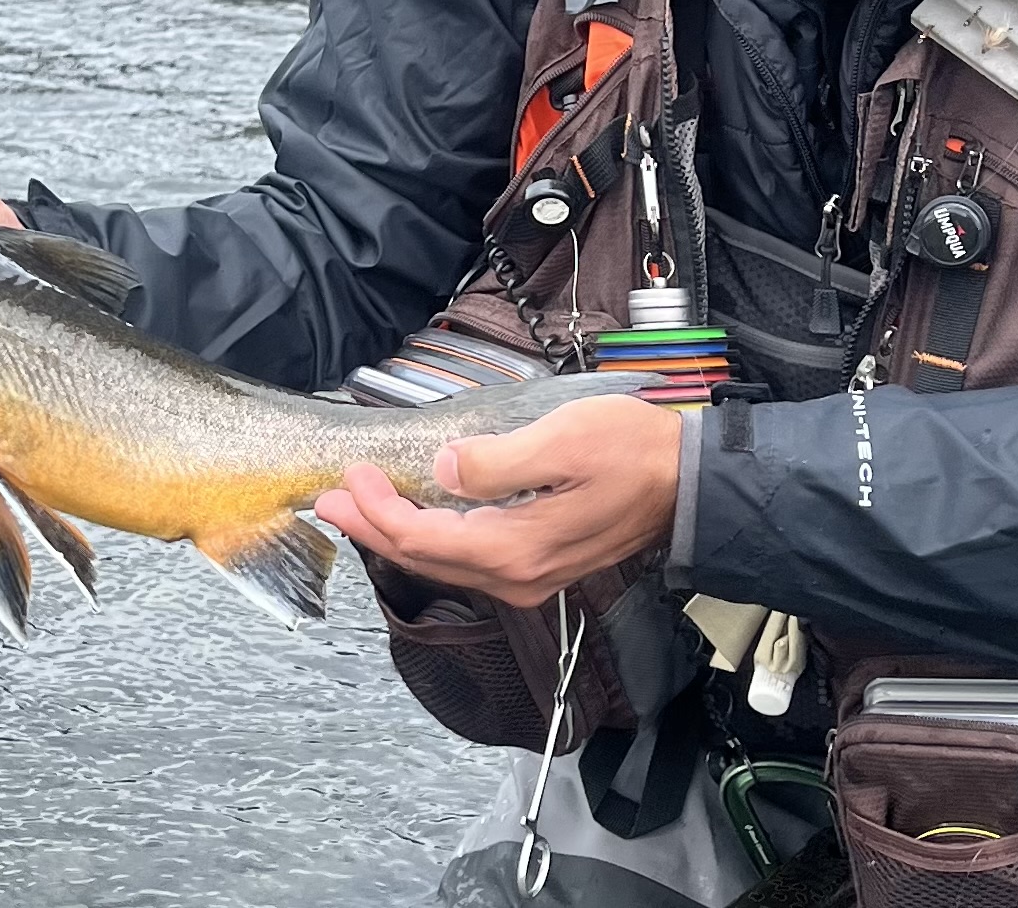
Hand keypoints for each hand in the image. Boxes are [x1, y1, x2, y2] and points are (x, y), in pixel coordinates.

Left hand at [314, 395, 681, 609]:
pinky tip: (420, 519)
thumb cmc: (631, 454)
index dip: (378, 511)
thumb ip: (496, 462)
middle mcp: (518, 576)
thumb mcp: (560, 441)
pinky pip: (469, 560)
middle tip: (330, 501)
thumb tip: (443, 468)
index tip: (348, 479)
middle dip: (373, 529)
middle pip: (425, 559)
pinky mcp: (540, 563)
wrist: (687, 483)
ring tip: (361, 509)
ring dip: (398, 535)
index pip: (423, 539)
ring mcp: (530, 576)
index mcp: (515, 549)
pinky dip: (432, 540)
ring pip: (445, 564)